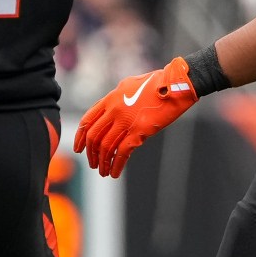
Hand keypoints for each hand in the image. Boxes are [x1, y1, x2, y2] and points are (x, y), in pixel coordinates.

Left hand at [74, 56, 205, 179]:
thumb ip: (117, 99)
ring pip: (106, 147)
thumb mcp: (130, 86)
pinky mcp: (140, 130)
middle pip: (94, 137)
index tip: (79, 149)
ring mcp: (126, 120)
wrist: (176, 83)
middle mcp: (114, 110)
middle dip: (91, 154)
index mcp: (110, 98)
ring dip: (102, 162)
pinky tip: (115, 173)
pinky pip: (122, 152)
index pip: (87, 121)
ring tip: (103, 172)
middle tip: (93, 164)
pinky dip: (116, 165)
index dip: (80, 137)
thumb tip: (110, 112)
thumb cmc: (157, 84)